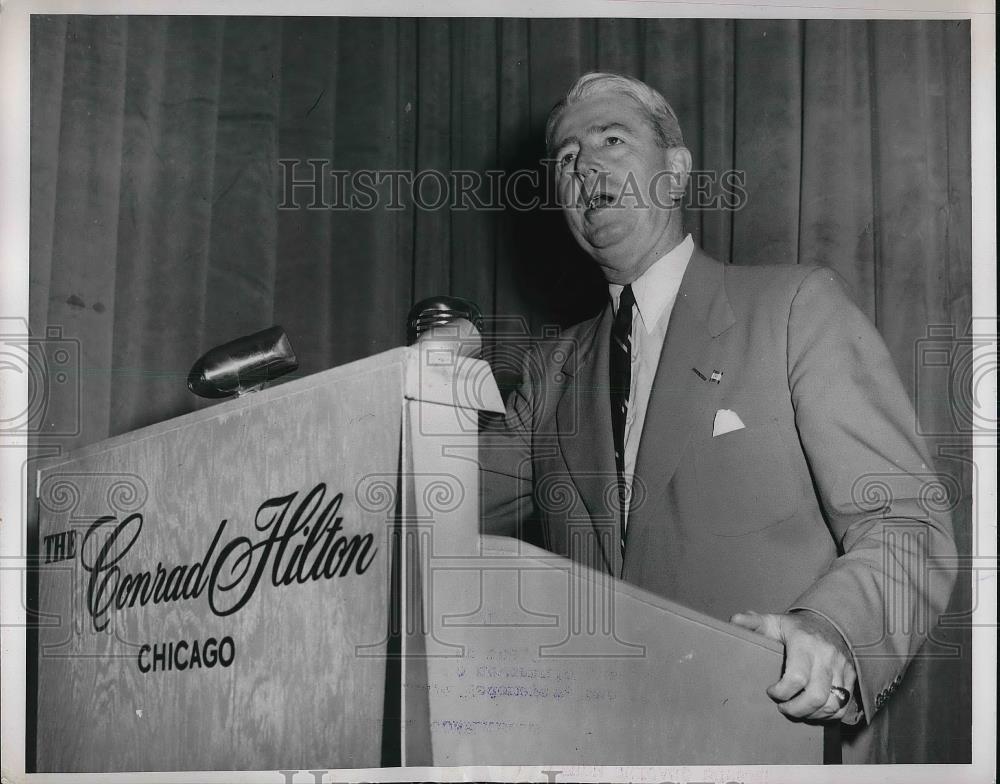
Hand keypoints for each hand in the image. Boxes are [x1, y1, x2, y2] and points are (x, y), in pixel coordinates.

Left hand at [730, 609, 855, 721]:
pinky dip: (829, 715)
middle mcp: (826, 656)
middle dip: (796, 709)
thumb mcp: (773, 621)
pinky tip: (813, 712)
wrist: (829, 622)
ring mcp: (842, 667)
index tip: (770, 692)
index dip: (782, 692)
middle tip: (782, 708)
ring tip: (796, 711)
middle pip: (816, 696)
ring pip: (833, 704)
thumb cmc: (795, 627)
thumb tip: (734, 621)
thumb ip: (752, 622)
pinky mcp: (852, 677)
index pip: (796, 677)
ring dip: (812, 715)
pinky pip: (844, 705)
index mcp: (805, 642)